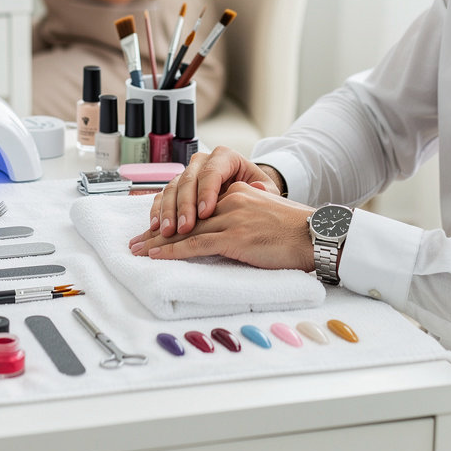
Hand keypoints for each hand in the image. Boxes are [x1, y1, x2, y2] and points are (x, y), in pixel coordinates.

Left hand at [129, 181, 315, 270]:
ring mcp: (230, 218)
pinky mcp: (234, 237)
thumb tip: (235, 216)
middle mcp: (229, 201)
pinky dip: (173, 252)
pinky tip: (157, 257)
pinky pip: (196, 245)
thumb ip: (247, 210)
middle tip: (135, 242)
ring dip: (157, 243)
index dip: (172, 218)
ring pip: (185, 231)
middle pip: (185, 217)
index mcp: (235, 193)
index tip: (154, 229)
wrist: (315, 235)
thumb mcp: (266, 211)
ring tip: (138, 252)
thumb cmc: (295, 229)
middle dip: (157, 231)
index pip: (195, 205)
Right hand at [133, 146, 281, 239]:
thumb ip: (264, 190)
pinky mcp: (177, 188)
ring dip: (168, 211)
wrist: (248, 194)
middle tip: (184, 228)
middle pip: (188, 180)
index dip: (206, 192)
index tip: (205, 213)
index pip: (212, 171)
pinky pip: (162, 197)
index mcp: (225, 157)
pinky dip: (158, 212)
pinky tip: (156, 227)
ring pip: (172, 188)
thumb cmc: (257, 192)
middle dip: (184, 206)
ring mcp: (187, 174)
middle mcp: (203, 162)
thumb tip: (257, 188)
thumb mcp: (267, 190)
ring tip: (168, 232)